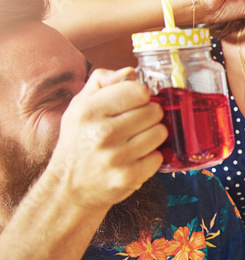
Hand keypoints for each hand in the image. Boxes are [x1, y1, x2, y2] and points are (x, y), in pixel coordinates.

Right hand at [43, 68, 165, 211]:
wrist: (68, 188)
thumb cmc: (78, 142)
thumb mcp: (78, 107)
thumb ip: (101, 83)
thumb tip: (130, 71)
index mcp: (89, 111)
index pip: (138, 91)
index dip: (141, 96)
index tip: (134, 103)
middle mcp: (102, 133)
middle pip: (154, 111)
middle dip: (149, 116)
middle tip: (135, 124)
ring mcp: (117, 157)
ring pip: (160, 133)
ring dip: (152, 136)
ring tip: (135, 141)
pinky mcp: (129, 177)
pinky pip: (159, 157)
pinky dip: (151, 157)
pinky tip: (135, 158)